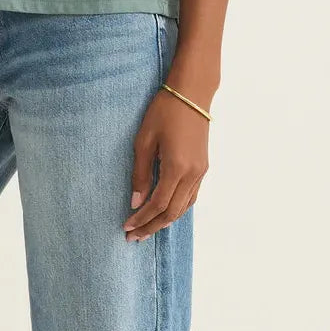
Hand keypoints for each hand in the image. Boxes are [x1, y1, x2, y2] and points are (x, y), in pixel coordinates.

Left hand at [123, 87, 208, 241]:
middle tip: (133, 237)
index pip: (157, 204)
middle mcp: (192, 174)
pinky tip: (166, 211)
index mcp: (177, 168)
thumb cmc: (164, 111)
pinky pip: (191, 196)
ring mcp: (201, 172)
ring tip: (147, 229)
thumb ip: (141, 173)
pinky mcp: (203, 167)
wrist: (192, 93)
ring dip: (164, 221)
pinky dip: (177, 208)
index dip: (141, 219)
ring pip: (183, 207)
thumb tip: (136, 201)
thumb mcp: (145, 139)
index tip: (126, 227)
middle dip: (152, 227)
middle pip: (172, 212)